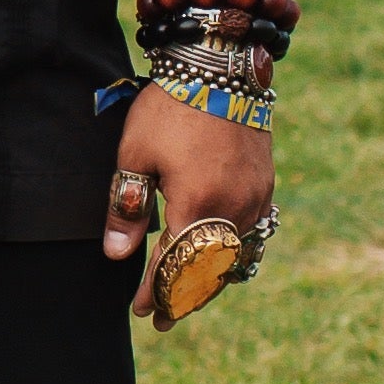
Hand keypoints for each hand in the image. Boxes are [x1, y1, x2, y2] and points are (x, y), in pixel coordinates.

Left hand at [103, 87, 275, 313]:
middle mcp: (233, 209)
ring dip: (210, 278)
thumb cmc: (170, 108)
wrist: (221, 66)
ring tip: (187, 294)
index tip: (142, 312)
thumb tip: (118, 255)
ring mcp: (255, 199)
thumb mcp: (135, 155)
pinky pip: (250, 234)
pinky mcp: (265, 186)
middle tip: (165, 317)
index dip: (157, 292)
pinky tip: (216, 258)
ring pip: (234, 256)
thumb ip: (126, 207)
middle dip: (185, 296)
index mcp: (197, 205)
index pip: (174, 265)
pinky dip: (231, 253)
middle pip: (210, 271)